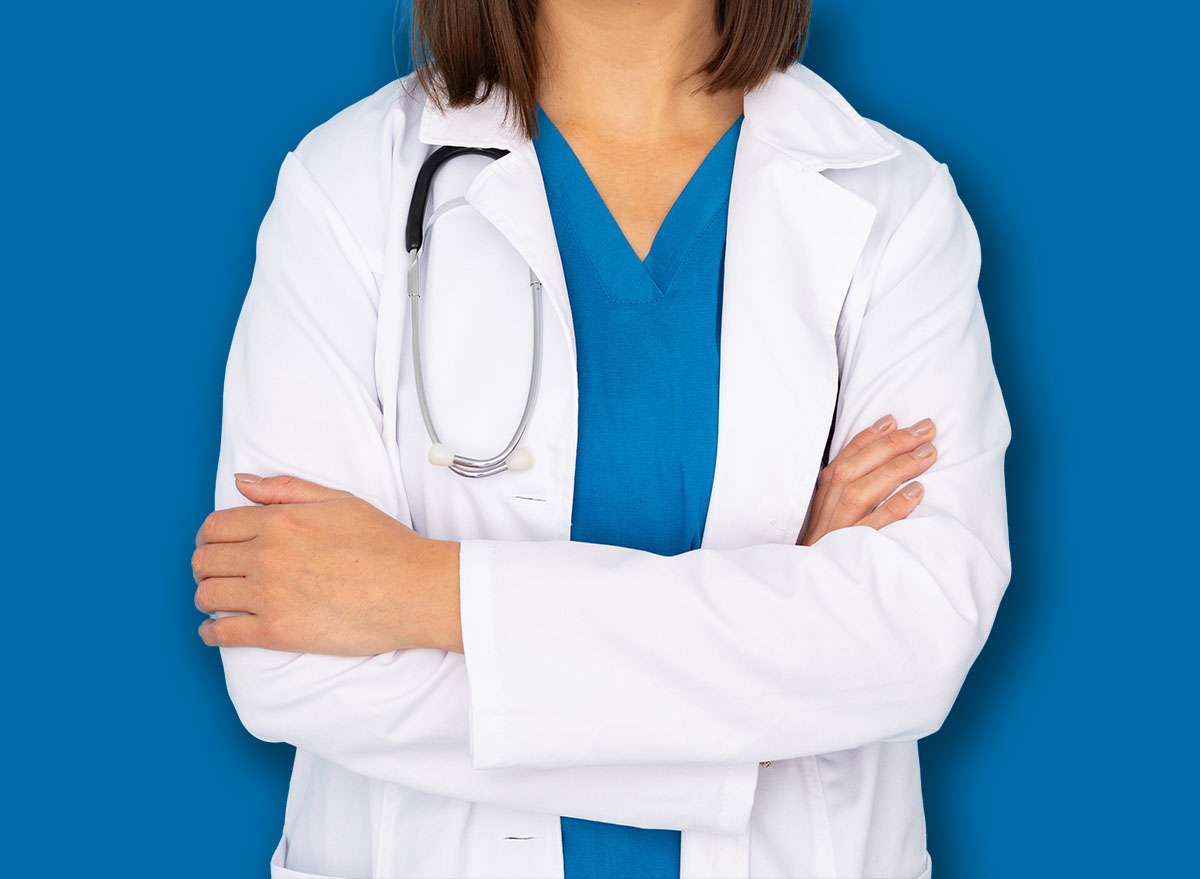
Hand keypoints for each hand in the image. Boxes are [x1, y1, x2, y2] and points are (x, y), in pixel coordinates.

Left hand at [193, 474, 462, 654]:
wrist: (414, 589)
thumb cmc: (385, 543)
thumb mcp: (339, 500)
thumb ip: (285, 489)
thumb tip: (241, 483)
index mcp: (278, 521)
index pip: (215, 527)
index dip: (208, 537)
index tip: (215, 547)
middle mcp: (266, 556)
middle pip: (204, 562)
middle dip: (205, 567)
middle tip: (218, 574)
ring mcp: (269, 595)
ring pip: (207, 596)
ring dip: (207, 598)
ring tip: (220, 600)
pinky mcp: (277, 632)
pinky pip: (222, 633)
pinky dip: (210, 632)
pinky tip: (216, 629)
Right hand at [798, 414, 936, 545]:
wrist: (809, 595)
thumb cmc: (828, 555)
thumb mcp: (830, 523)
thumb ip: (847, 496)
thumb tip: (881, 465)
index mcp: (820, 501)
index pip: (843, 461)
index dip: (867, 438)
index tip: (893, 419)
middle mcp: (825, 513)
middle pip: (853, 470)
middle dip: (890, 445)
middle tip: (925, 429)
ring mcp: (835, 533)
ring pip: (860, 492)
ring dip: (895, 468)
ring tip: (928, 452)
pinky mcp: (848, 554)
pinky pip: (872, 528)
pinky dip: (893, 507)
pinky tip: (917, 492)